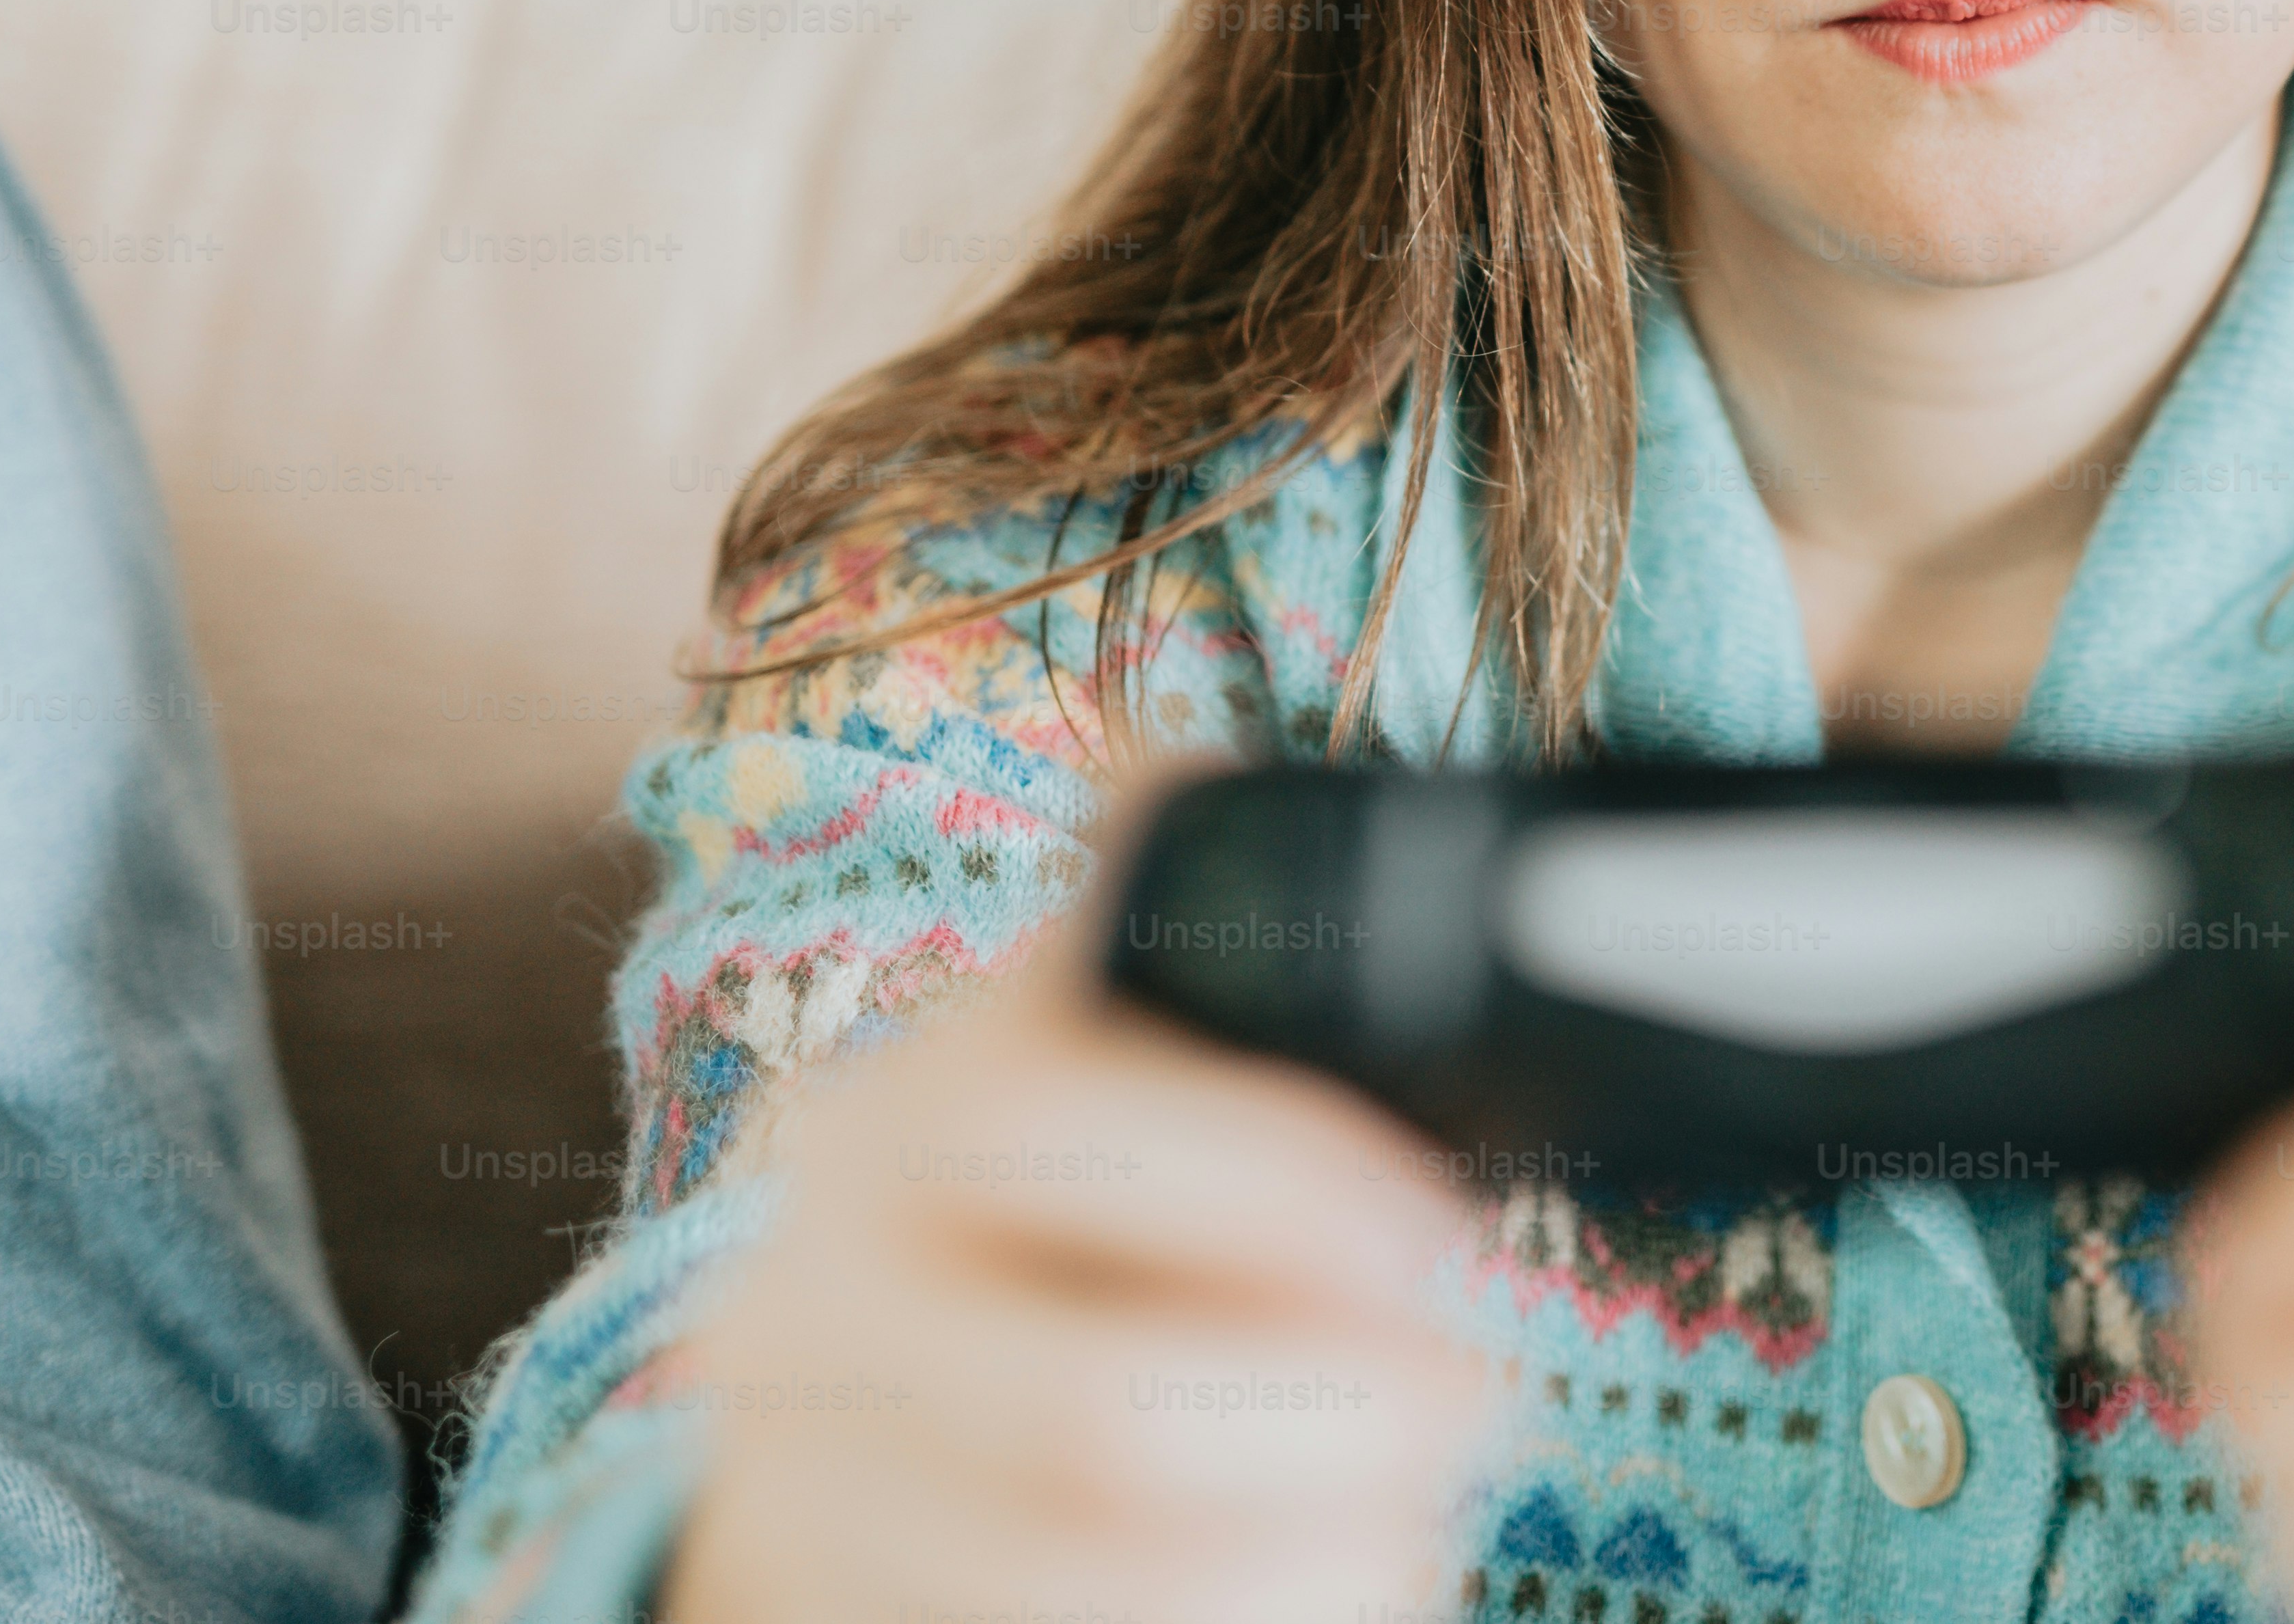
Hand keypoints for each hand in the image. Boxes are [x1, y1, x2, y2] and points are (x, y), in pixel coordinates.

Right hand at [657, 769, 1509, 1623]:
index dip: (1303, 1197)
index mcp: (888, 1126)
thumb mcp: (1054, 1046)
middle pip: (1103, 1417)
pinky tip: (1336, 1575)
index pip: (1086, 1142)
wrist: (825, 1424)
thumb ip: (1150, 921)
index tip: (1452, 1236)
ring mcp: (822, 1503)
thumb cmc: (1023, 1207)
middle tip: (1479, 1395)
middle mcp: (814, 1310)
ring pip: (1105, 1580)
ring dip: (1326, 1559)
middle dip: (1346, 1420)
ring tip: (1419, 1511)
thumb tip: (1191, 753)